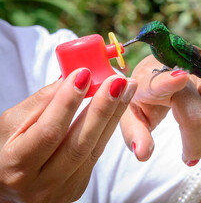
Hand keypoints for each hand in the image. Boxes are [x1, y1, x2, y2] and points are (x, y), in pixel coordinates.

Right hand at [0, 69, 136, 201]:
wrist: (9, 183)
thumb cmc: (6, 148)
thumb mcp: (10, 124)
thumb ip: (39, 103)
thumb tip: (70, 79)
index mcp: (16, 166)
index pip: (49, 132)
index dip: (67, 103)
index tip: (83, 74)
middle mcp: (41, 184)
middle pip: (79, 144)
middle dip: (101, 108)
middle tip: (117, 81)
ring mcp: (62, 189)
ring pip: (94, 149)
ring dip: (114, 115)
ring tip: (126, 88)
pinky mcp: (78, 186)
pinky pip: (96, 154)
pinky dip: (108, 128)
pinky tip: (118, 107)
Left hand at [120, 53, 200, 165]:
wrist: (165, 76)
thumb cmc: (147, 100)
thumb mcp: (134, 118)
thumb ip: (135, 134)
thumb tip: (143, 153)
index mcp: (148, 79)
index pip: (158, 82)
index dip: (169, 81)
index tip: (180, 78)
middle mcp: (177, 66)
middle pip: (196, 116)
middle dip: (197, 145)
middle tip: (191, 157)